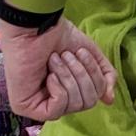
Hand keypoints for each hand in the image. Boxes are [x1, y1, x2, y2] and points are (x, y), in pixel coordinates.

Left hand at [0, 17, 115, 121]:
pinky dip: (59, 88)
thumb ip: (104, 76)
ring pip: (74, 105)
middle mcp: (53, 101)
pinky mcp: (26, 108)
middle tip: (67, 56)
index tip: (80, 52)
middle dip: (82, 76)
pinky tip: (50, 75)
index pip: (94, 97)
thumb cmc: (57, 36)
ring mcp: (38, 106)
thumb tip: (109, 100)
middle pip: (87, 103)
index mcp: (68, 89)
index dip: (95, 76)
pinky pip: (57, 109)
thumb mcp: (90, 55)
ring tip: (55, 59)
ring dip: (68, 77)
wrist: (34, 26)